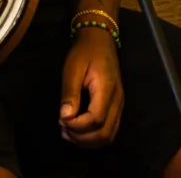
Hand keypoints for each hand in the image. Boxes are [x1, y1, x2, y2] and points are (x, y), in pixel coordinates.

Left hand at [59, 27, 123, 148]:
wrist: (100, 40)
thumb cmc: (84, 52)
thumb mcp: (72, 68)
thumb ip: (70, 93)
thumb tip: (65, 117)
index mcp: (106, 89)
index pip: (96, 119)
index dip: (78, 126)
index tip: (61, 120)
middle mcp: (117, 101)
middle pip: (104, 133)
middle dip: (82, 138)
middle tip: (63, 129)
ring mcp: (119, 105)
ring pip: (108, 135)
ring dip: (88, 141)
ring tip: (69, 133)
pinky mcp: (117, 107)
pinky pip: (110, 130)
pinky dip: (95, 137)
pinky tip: (79, 132)